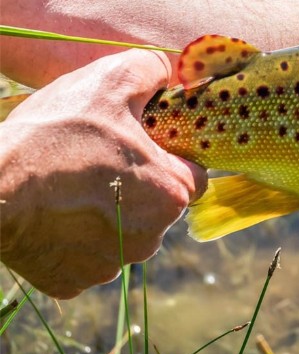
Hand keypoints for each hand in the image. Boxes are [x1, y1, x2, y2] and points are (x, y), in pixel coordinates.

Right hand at [0, 50, 206, 298]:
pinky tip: (51, 213)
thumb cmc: (52, 134)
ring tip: (69, 185)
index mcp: (172, 195)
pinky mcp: (72, 282)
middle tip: (96, 160)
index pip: (192, 174)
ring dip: (104, 212)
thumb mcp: (108, 82)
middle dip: (135, 184)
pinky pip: (83, 255)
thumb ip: (151, 72)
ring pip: (121, 232)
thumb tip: (170, 72)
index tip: (138, 144)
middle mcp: (151, 240)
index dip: (167, 155)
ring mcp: (110, 266)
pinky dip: (71, 238)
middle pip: (156, 206)